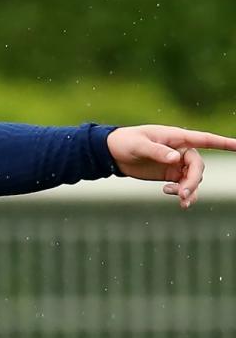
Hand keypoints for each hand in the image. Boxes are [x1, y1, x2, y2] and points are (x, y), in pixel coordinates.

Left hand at [107, 125, 235, 209]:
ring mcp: (177, 163)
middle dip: (193, 181)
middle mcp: (181, 150)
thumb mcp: (139, 145)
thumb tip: (176, 158)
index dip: (224, 143)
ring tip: (179, 199)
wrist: (113, 153)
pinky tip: (177, 200)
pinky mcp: (170, 174)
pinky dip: (184, 194)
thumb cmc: (125, 142)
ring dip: (189, 190)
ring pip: (193, 179)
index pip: (205, 139)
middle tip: (182, 194)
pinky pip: (185, 186)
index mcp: (176, 137)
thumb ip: (157, 151)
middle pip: (197, 167)